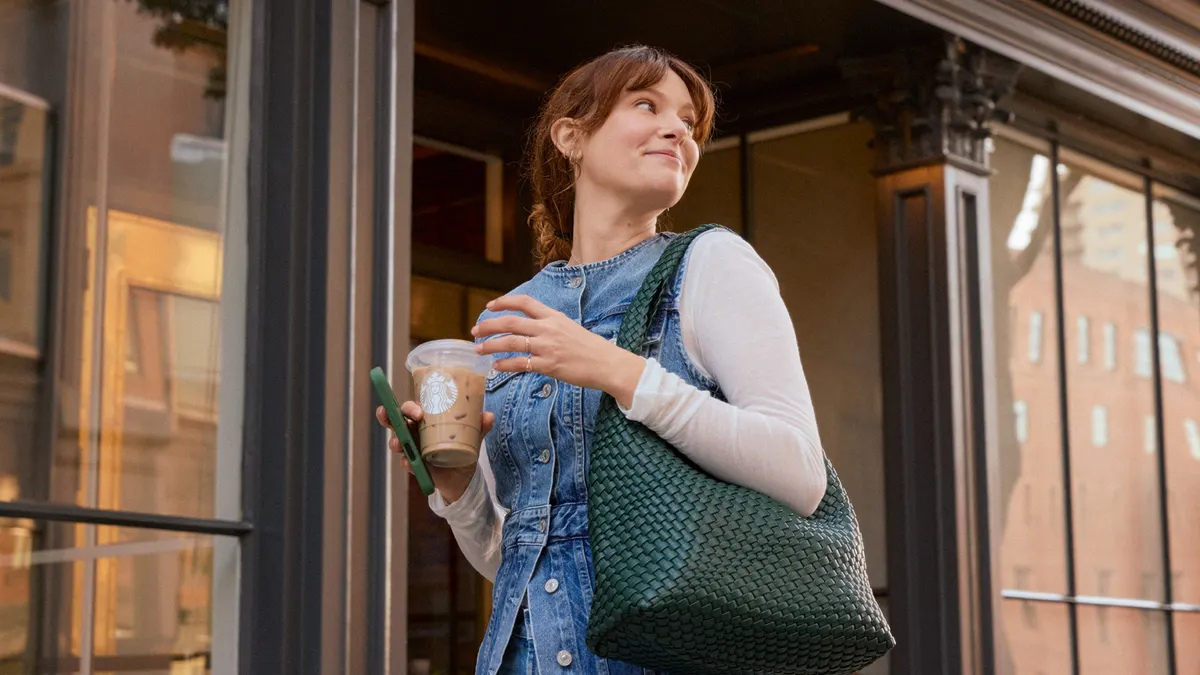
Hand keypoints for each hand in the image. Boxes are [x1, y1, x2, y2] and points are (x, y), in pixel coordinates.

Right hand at [375, 402, 494, 502]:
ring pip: (397, 441)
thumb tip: (488, 416)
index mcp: (426, 420)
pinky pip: (407, 463)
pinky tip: (410, 463)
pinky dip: (407, 463)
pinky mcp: (416, 466)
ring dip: (395, 441)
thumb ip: (479, 426)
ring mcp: (413, 449)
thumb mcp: (472, 437)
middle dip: (389, 416)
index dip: (409, 407)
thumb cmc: (462, 449)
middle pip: (396, 420)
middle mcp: (415, 432)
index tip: (418, 412)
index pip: (412, 408)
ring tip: (400, 443)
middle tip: (392, 417)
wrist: (463, 477)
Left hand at [471, 295, 645, 407]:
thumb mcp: (570, 328)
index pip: (524, 302)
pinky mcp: (549, 365)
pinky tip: (496, 367)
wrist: (607, 364)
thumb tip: (530, 329)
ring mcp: (548, 347)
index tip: (490, 306)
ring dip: (491, 345)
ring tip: (479, 349)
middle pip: (511, 322)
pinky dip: (505, 364)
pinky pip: (520, 364)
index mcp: (553, 317)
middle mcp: (548, 329)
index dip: (504, 302)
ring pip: (511, 342)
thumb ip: (549, 326)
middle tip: (475, 331)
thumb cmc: (591, 348)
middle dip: (489, 325)